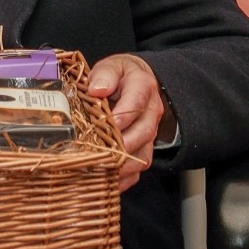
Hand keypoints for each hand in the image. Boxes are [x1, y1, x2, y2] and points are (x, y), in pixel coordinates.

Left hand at [86, 53, 165, 191]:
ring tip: (98, 173)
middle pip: (142, 133)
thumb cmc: (120, 76)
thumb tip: (97, 90)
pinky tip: (104, 183)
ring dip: (121, 166)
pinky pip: (138, 168)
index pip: (136, 103)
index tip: (106, 125)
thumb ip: (105, 74)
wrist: (137, 83)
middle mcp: (151, 113)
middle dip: (121, 146)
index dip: (121, 116)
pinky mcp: (144, 149)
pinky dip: (123, 179)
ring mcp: (149, 133)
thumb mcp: (112, 66)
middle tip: (99, 154)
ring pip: (142, 155)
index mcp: (143, 87)